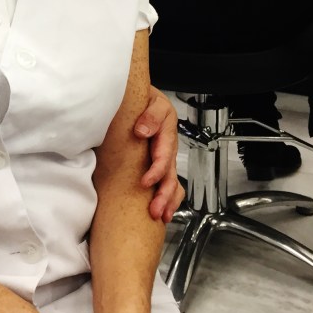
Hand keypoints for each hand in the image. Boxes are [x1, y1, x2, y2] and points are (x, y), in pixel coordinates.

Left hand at [133, 86, 183, 222]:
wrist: (140, 97)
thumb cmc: (144, 98)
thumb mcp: (150, 99)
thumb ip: (150, 114)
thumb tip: (142, 132)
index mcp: (166, 130)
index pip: (164, 154)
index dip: (156, 170)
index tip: (145, 182)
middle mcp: (167, 146)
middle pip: (170, 174)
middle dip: (164, 194)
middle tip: (155, 209)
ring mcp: (165, 156)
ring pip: (171, 181)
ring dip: (168, 200)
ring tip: (161, 216)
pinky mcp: (159, 162)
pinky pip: (169, 182)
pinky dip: (169, 199)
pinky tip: (163, 213)